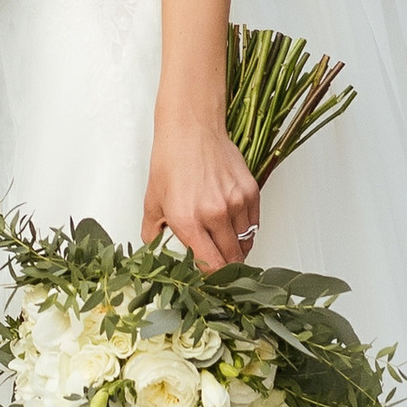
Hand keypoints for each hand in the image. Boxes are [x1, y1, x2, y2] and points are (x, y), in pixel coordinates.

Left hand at [144, 115, 261, 271]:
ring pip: (246, 243)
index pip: (211, 266)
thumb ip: (153, 234)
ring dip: (237, 249)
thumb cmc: (171, 161)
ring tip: (225, 244)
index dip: (212, 278)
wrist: (191, 129)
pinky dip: (246, 230)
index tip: (209, 278)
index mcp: (188, 220)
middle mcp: (214, 214)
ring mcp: (236, 202)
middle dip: (226, 267)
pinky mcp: (251, 191)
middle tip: (218, 265)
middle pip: (232, 259)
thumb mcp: (152, 201)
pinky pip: (254, 224)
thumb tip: (157, 254)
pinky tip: (233, 226)